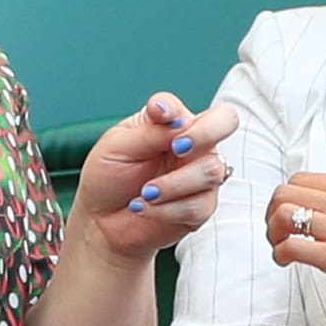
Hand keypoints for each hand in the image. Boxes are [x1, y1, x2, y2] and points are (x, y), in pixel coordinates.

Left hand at [69, 94, 237, 262]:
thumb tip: (178, 120)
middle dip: (204, 133)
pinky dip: (166, 209)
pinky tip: (145, 208)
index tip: (158, 113)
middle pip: (226, 122)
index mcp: (173, 124)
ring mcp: (200, 176)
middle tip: (177, 147)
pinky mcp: (201, 208)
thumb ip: (150, 130)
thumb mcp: (118, 145)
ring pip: (211, 170)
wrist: (99, 221)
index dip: (179, 109)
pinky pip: (198, 206)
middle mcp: (193, 146)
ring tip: (145, 193)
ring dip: (172, 184)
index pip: (188, 104)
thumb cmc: (108, 177)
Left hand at [267, 173, 325, 313]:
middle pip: (284, 193)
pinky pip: (290, 247)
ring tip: (281, 246)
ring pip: (282, 216)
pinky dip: (279, 254)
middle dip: (273, 213)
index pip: (301, 179)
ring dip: (273, 233)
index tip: (287, 212)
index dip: (286, 197)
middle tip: (278, 230)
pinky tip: (286, 261)